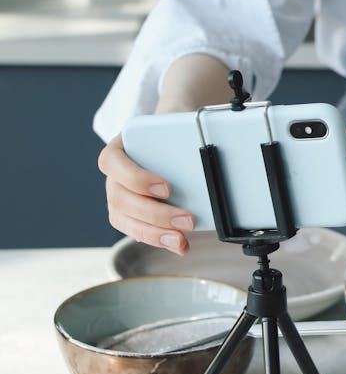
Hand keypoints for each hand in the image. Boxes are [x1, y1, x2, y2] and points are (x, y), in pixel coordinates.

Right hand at [98, 134, 194, 253]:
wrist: (169, 139)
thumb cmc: (169, 134)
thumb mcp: (175, 128)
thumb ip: (182, 138)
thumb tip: (205, 157)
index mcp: (117, 149)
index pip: (112, 162)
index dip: (137, 179)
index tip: (166, 188)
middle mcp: (113, 175)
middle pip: (121, 199)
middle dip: (156, 214)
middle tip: (187, 220)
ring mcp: (117, 196)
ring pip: (124, 220)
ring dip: (155, 233)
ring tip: (181, 239)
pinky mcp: (128, 215)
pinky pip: (136, 231)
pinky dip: (159, 240)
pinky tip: (179, 244)